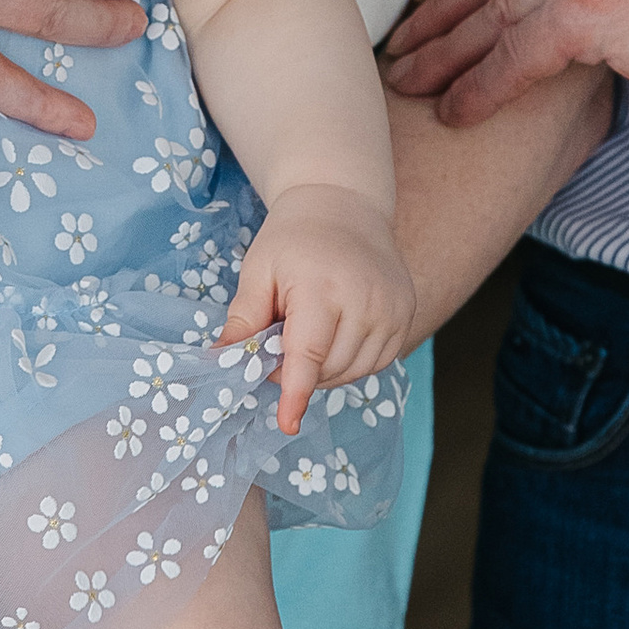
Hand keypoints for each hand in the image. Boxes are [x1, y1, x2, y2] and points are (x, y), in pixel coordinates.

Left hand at [220, 184, 416, 434]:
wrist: (344, 206)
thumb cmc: (293, 239)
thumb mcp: (259, 271)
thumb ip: (244, 320)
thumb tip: (221, 361)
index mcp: (322, 285)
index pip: (309, 352)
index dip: (296, 391)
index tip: (287, 423)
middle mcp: (366, 299)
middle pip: (329, 368)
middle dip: (297, 372)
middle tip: (278, 343)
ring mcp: (392, 308)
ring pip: (354, 371)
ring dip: (325, 371)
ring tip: (307, 335)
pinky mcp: (407, 314)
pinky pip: (377, 361)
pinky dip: (351, 362)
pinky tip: (335, 337)